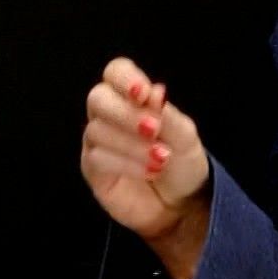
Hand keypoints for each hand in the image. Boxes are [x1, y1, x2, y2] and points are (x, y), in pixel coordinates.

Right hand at [80, 56, 211, 248]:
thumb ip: (167, 114)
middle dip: (126, 113)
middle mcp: (110, 114)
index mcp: (132, 97)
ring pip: (97, 130)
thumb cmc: (182, 162)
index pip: (116, 72)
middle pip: (98, 98)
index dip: (125, 78)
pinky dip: (125, 163)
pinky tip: (149, 171)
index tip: (144, 93)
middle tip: (153, 129)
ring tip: (161, 158)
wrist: (182, 205)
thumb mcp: (185, 136)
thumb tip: (154, 92)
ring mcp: (98, 141)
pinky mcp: (92, 169)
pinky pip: (97, 158)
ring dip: (132, 144)